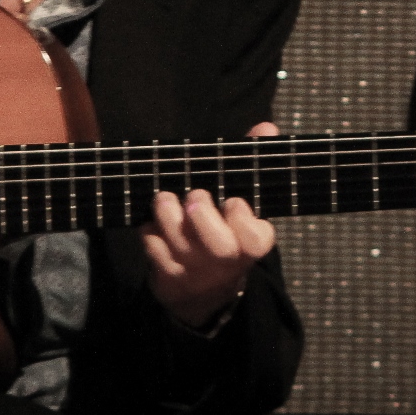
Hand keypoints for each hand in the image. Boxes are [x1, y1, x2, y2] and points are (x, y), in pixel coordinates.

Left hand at [141, 121, 278, 328]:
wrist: (205, 287)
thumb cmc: (226, 228)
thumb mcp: (243, 199)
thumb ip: (252, 162)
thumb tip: (266, 128)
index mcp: (251, 241)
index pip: (257, 239)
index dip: (243, 220)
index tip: (233, 201)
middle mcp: (226, 259)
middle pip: (219, 247)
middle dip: (203, 219)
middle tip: (193, 197)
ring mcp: (196, 270)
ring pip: (180, 245)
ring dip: (168, 216)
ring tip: (164, 198)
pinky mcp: (168, 275)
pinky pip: (154, 250)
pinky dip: (149, 231)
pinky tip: (152, 220)